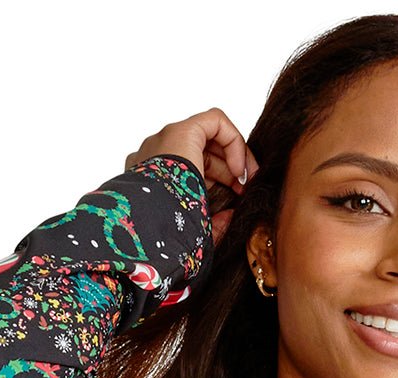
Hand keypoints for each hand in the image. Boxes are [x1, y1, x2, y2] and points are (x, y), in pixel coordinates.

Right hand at [127, 109, 259, 246]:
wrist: (152, 229)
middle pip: (203, 152)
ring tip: (245, 181)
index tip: (237, 197)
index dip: (221, 179)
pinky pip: (215, 121)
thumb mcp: (193, 232)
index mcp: (155, 178)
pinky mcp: (183, 131)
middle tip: (244, 191)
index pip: (194, 168)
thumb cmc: (168, 237)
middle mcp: (157, 155)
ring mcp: (167, 139)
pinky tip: (238, 167)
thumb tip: (230, 217)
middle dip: (229, 170)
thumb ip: (212, 224)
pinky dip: (233, 140)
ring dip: (234, 156)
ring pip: (209, 136)